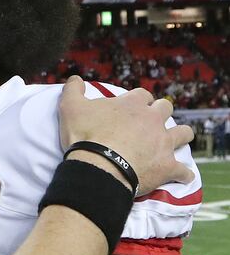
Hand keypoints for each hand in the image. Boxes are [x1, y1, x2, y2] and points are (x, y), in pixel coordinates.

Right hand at [58, 76, 193, 194]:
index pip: (142, 94)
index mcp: (132, 104)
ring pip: (184, 133)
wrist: (98, 167)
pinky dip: (182, 173)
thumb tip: (75, 78)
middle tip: (150, 122)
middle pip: (166, 108)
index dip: (138, 100)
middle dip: (161, 112)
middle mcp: (152, 120)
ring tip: (173, 142)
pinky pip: (183, 171)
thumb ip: (73, 89)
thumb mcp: (70, 107)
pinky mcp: (167, 167)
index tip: (132, 107)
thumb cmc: (85, 135)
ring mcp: (163, 143)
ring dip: (181, 136)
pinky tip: (180, 176)